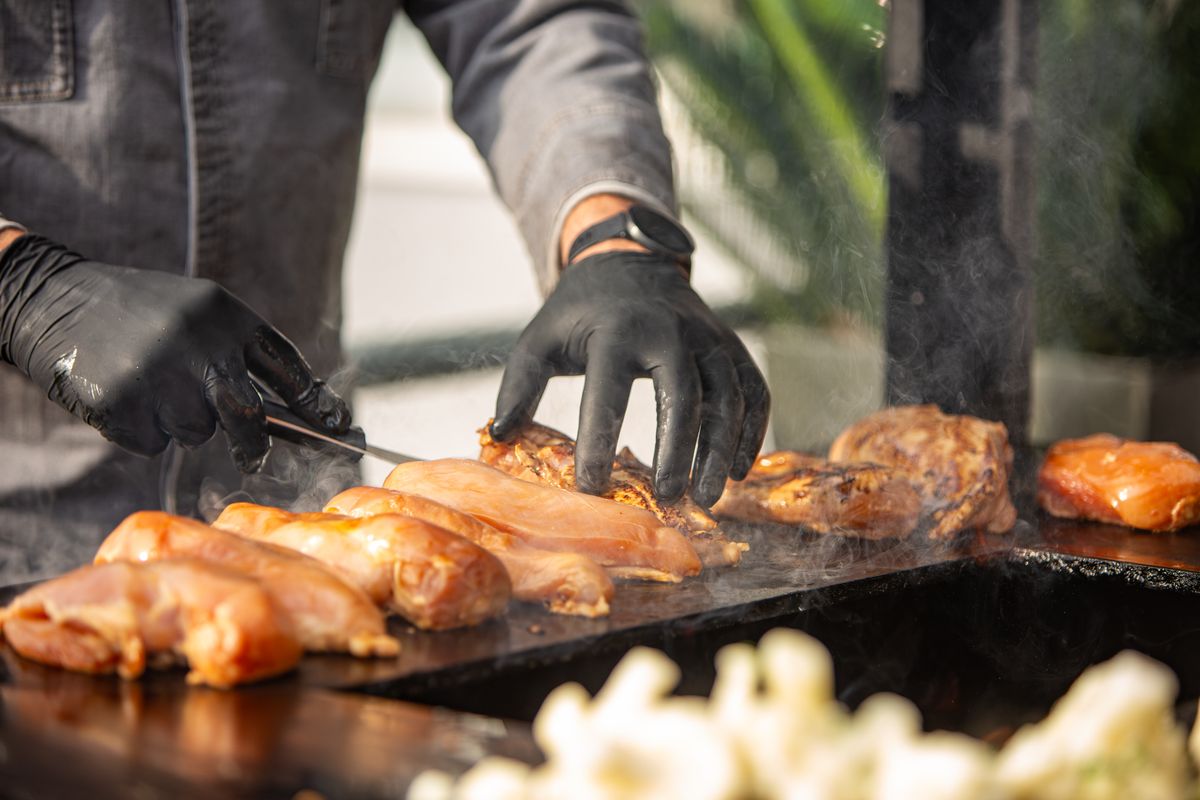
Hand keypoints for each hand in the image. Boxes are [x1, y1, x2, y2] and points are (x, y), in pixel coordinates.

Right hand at [0, 235, 348, 471]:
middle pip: (249, 417)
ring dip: (182, 424)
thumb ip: (241, 354)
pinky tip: (124, 395)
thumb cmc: (141, 312)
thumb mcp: (198, 312)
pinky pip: (154, 442)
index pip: (286, 367)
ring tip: (152, 387)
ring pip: (197, 432)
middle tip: (256, 456)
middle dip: (257, 445)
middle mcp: (198, 343)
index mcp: (225, 315)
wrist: (53, 298)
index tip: (339, 427)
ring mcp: (158, 374)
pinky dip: (144, 431)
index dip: (314, 403)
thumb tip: (308, 410)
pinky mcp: (122, 402)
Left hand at [491, 251, 769, 505]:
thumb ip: (518, 386)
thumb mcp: (539, 340)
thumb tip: (500, 436)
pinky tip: (738, 469)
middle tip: (668, 496)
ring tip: (706, 496)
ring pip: (728, 396)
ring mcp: (707, 336)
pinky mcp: (731, 345)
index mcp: (615, 331)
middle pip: (683, 395)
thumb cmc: (579, 313)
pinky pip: (753, 390)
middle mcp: (669, 331)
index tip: (591, 486)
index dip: (599, 441)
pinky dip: (752, 431)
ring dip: (721, 449)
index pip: (608, 391)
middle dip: (678, 450)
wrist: (630, 261)